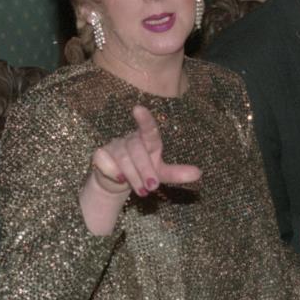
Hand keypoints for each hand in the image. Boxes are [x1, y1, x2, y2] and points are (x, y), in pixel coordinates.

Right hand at [80, 105, 200, 234]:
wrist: (117, 183)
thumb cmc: (143, 172)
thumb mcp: (161, 174)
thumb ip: (177, 173)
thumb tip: (199, 173)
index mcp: (147, 141)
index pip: (148, 128)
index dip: (144, 119)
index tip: (138, 108)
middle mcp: (130, 140)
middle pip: (137, 149)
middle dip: (145, 170)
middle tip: (152, 187)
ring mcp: (114, 146)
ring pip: (122, 158)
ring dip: (133, 176)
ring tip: (142, 191)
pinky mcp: (100, 155)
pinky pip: (105, 162)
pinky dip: (113, 173)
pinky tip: (119, 180)